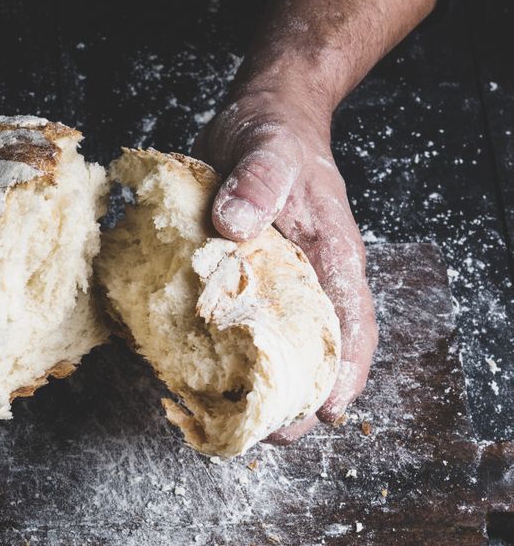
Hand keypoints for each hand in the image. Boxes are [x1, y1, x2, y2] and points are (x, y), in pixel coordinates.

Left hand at [192, 87, 378, 442]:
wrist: (261, 115)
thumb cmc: (275, 132)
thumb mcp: (267, 147)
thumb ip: (255, 182)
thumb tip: (233, 228)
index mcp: (330, 252)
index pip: (352, 321)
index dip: (346, 372)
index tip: (327, 412)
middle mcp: (308, 273)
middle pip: (316, 347)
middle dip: (297, 396)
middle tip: (268, 435)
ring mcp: (276, 276)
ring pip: (277, 341)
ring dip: (260, 382)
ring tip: (232, 419)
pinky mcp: (242, 272)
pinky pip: (238, 318)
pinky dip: (224, 347)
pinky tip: (197, 369)